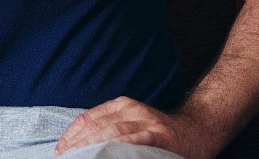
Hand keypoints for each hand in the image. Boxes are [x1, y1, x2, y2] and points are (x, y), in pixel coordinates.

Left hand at [56, 96, 205, 157]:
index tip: (59, 150)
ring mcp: (147, 123)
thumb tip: (80, 146)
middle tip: (63, 158)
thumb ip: (110, 127)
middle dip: (77, 144)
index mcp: (122, 105)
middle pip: (96, 127)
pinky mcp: (158, 137)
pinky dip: (115, 149)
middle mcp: (132, 110)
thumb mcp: (132, 122)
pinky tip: (102, 156)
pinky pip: (132, 143)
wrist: (199, 130)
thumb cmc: (159, 133)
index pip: (88, 118)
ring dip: (91, 147)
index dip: (70, 135)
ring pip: (111, 133)